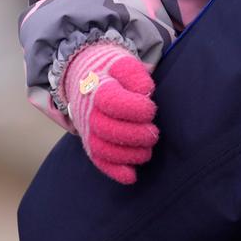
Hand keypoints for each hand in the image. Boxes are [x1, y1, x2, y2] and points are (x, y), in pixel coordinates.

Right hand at [61, 42, 158, 183]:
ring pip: (102, 148)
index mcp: (98, 87)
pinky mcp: (90, 142)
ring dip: (128, 154)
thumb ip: (135, 74)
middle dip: (134, 134)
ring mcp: (88, 129)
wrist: (88, 78)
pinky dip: (114, 170)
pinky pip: (98, 159)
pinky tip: (131, 176)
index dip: (134, 109)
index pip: (111, 101)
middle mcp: (89, 110)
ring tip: (147, 150)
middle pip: (106, 128)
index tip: (150, 110)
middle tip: (153, 133)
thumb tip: (145, 91)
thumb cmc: (114, 73)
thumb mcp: (125, 64)